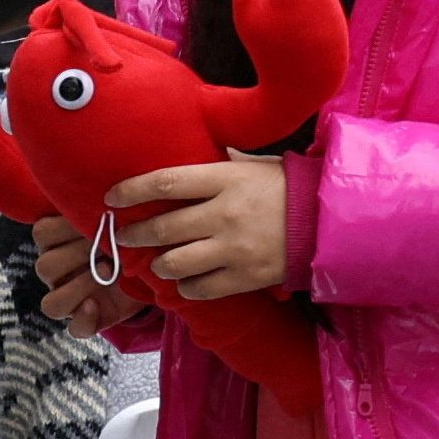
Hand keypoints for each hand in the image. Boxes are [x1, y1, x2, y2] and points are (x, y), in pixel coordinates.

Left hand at [26, 160, 295, 326]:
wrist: (327, 220)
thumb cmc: (288, 186)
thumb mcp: (253, 164)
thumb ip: (219, 164)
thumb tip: (187, 150)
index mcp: (226, 178)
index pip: (166, 183)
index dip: (131, 190)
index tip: (111, 198)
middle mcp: (224, 213)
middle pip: (163, 228)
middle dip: (134, 235)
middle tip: (122, 237)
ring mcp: (233, 248)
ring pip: (174, 263)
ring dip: (158, 264)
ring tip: (156, 262)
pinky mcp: (244, 276)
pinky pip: (199, 288)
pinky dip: (186, 286)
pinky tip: (186, 280)